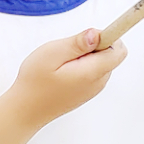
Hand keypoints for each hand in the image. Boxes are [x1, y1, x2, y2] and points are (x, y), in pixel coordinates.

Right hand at [10, 29, 126, 128]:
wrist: (25, 110)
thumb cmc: (35, 81)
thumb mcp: (52, 54)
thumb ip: (77, 43)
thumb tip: (98, 33)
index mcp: (92, 72)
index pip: (118, 50)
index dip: (107, 36)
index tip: (88, 36)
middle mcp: (98, 82)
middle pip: (110, 53)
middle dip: (92, 45)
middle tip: (66, 51)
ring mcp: (93, 89)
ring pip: (101, 61)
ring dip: (85, 55)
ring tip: (61, 63)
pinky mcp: (87, 91)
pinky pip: (93, 70)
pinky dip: (81, 65)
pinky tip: (62, 72)